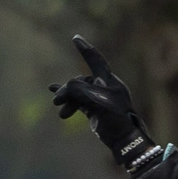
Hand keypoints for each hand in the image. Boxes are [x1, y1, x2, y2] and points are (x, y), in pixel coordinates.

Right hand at [49, 37, 156, 171]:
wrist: (123, 140)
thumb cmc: (115, 118)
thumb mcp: (96, 100)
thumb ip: (79, 89)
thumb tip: (65, 88)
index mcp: (109, 81)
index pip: (96, 60)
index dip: (85, 49)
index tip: (76, 38)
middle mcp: (104, 87)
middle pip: (80, 81)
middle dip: (67, 90)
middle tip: (57, 102)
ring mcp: (99, 98)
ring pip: (77, 92)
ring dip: (67, 100)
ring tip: (61, 112)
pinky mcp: (94, 109)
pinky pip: (77, 99)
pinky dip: (67, 98)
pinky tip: (54, 94)